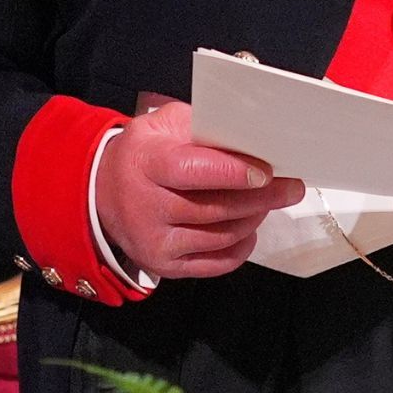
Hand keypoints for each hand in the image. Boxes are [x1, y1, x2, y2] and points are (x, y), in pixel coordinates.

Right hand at [94, 101, 305, 280]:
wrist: (103, 194)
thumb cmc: (144, 154)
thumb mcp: (161, 126)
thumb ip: (200, 127)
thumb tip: (247, 137)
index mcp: (146, 164)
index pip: (191, 171)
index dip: (231, 172)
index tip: (265, 171)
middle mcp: (148, 207)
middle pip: (214, 208)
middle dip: (260, 198)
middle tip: (290, 187)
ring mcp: (156, 242)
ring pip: (221, 236)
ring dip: (253, 218)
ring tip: (268, 202)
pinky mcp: (165, 266)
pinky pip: (216, 263)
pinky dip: (241, 246)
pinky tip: (249, 228)